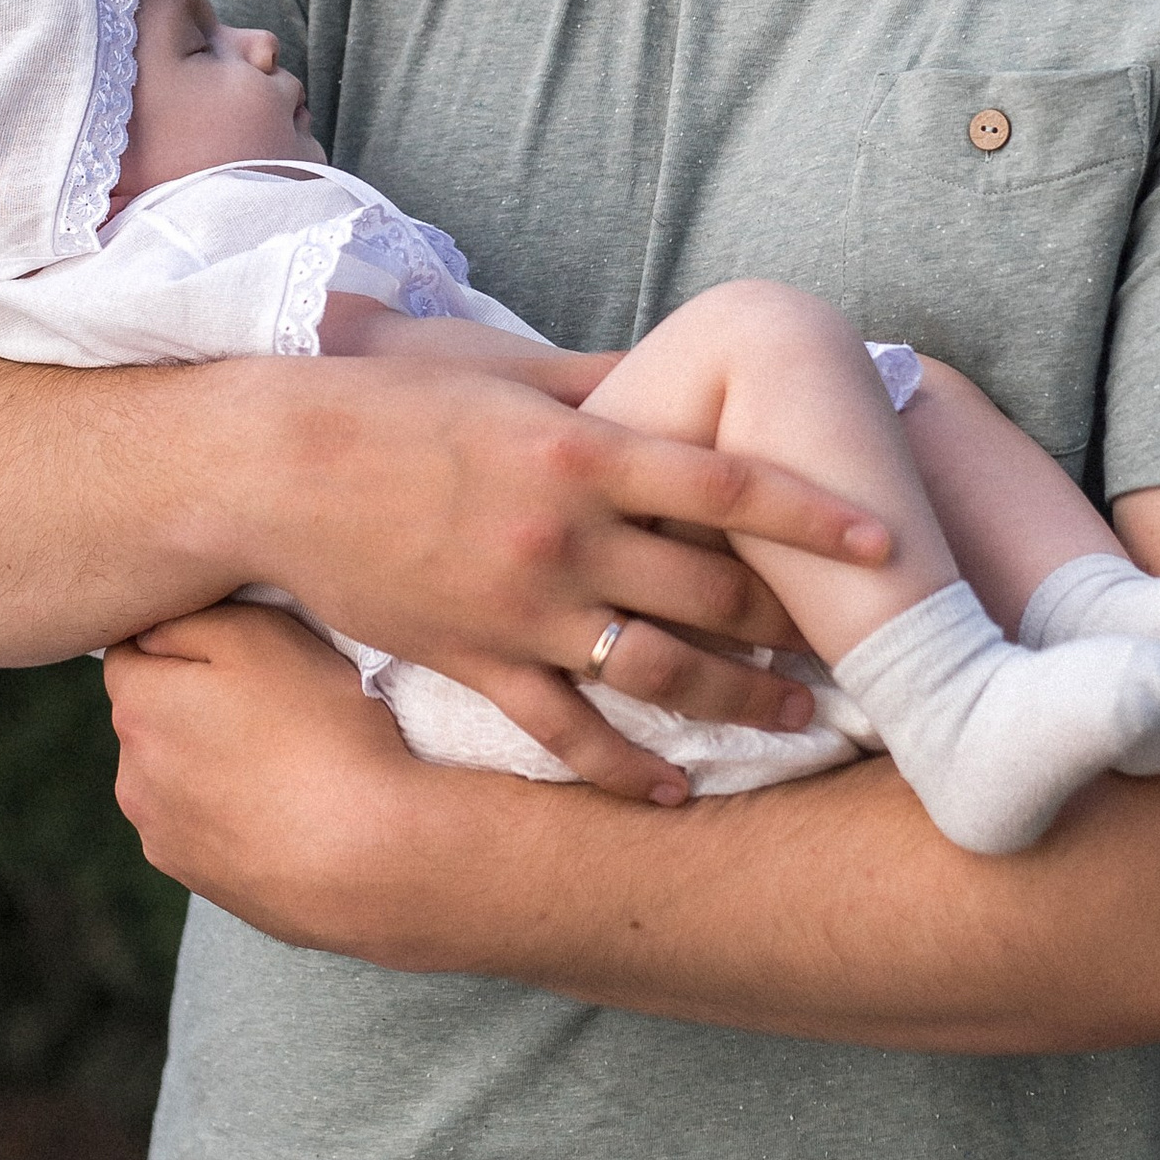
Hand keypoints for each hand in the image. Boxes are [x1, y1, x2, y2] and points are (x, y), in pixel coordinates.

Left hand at [107, 608, 432, 944]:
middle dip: (196, 703)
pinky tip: (289, 811)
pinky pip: (206, 828)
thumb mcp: (261, 636)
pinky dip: (234, 814)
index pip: (128, 653)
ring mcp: (163, 840)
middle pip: (153, 717)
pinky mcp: (201, 883)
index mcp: (137, 710)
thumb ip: (189, 620)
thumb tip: (150, 629)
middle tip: (274, 702)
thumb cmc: (321, 731)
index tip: (238, 649)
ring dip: (213, 762)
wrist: (373, 855)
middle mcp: (132, 779)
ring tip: (288, 762)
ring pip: (177, 777)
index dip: (182, 639)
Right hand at [167, 354, 888, 801]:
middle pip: (714, 590)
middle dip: (796, 623)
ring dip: (739, 701)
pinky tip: (678, 789)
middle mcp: (567, 534)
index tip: (887, 541)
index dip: (817, 514)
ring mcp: (523, 608)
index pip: (730, 483)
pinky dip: (630, 769)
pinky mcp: (476, 662)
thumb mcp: (497, 370)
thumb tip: (664, 371)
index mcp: (581, 448)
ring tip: (797, 720)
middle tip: (860, 647)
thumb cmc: (385, 402)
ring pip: (660, 672)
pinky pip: (569, 732)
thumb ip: (591, 380)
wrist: (272, 467)